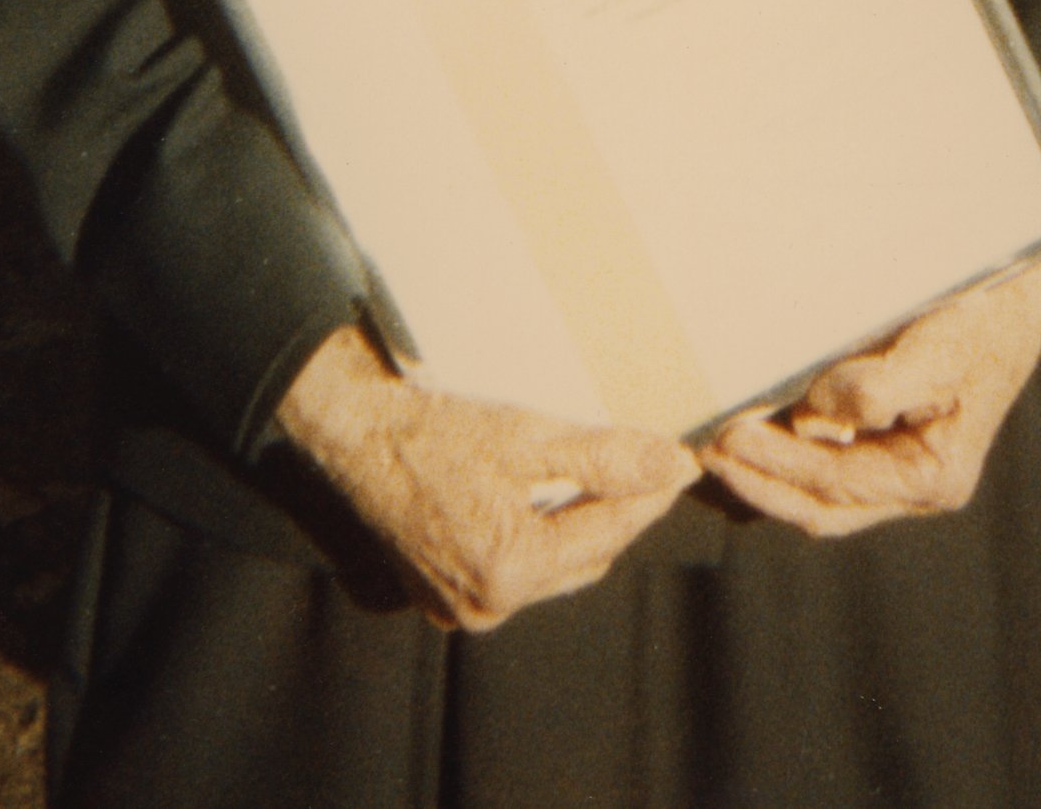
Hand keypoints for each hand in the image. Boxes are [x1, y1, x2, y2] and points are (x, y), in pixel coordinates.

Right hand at [276, 325, 697, 628]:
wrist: (359, 436)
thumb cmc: (438, 431)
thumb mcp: (528, 435)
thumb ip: (606, 456)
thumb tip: (674, 466)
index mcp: (509, 570)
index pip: (608, 530)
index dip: (651, 493)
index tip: (682, 460)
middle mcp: (487, 605)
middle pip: (586, 558)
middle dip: (622, 512)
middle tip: (652, 465)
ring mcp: (463, 609)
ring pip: (556, 571)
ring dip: (585, 529)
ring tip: (608, 479)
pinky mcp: (445, 599)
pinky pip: (520, 576)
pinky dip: (544, 542)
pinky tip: (553, 502)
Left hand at [698, 247, 1040, 538]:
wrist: (1024, 280)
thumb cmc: (987, 311)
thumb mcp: (939, 345)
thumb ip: (879, 387)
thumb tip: (817, 415)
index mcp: (934, 475)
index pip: (836, 486)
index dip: (777, 466)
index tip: (728, 436)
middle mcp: (917, 483)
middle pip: (822, 505)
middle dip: (761, 481)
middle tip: (706, 449)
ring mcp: (903, 464)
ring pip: (822, 492)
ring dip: (769, 472)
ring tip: (720, 444)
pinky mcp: (890, 437)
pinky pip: (831, 462)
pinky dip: (790, 452)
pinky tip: (759, 426)